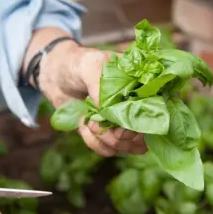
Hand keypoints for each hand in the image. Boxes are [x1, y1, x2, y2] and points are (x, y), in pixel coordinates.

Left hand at [23, 28, 146, 156]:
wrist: (55, 75)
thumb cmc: (77, 64)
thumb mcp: (90, 65)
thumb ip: (100, 84)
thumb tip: (106, 111)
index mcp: (142, 86)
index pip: (157, 111)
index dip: (144, 125)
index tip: (124, 129)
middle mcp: (137, 105)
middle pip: (146, 135)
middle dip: (124, 138)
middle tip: (108, 130)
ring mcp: (123, 121)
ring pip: (129, 146)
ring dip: (109, 141)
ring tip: (91, 123)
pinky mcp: (108, 133)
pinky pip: (109, 149)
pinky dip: (96, 143)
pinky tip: (84, 125)